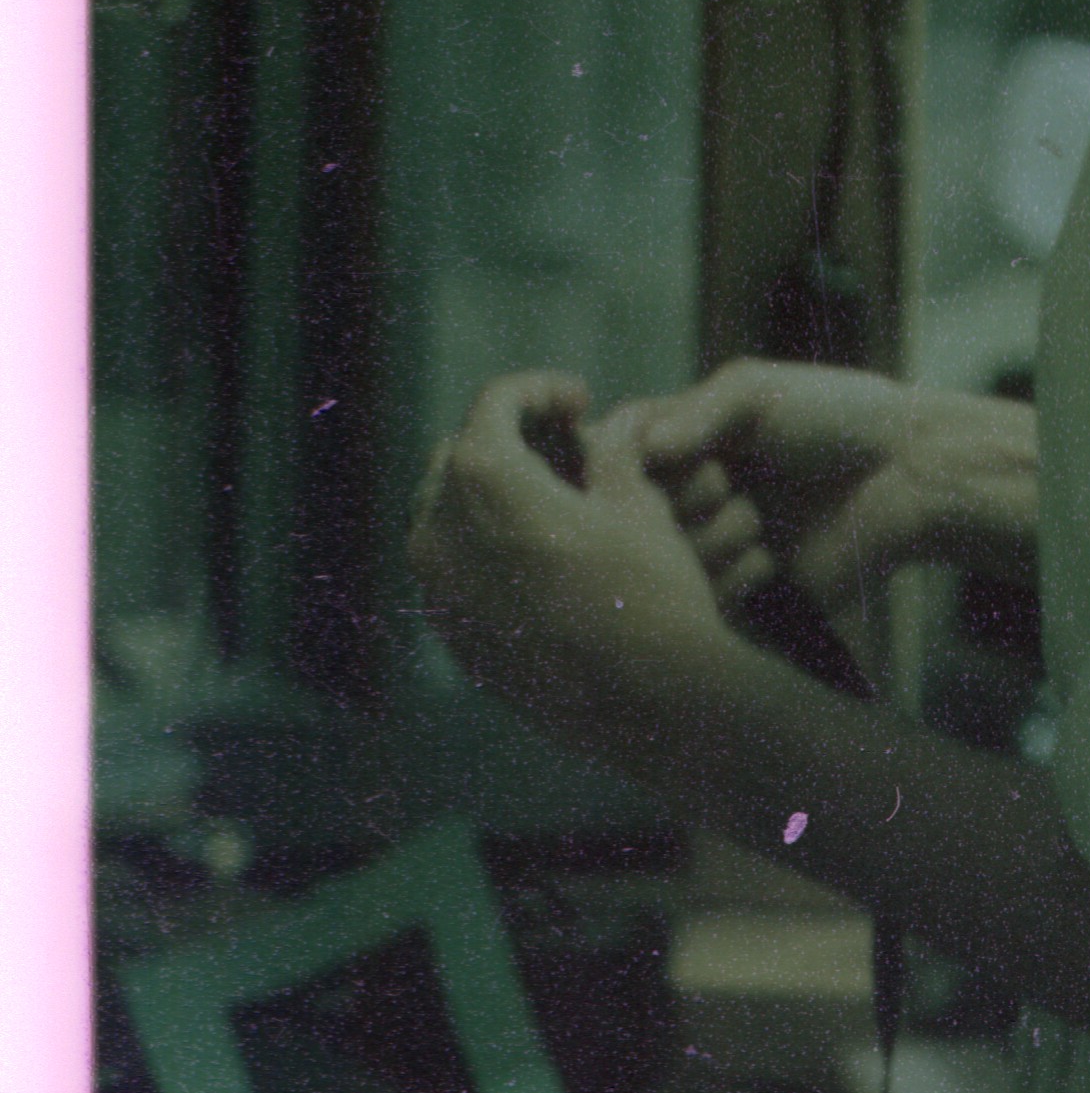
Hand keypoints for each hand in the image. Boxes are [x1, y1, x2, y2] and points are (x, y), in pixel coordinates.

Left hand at [407, 372, 745, 773]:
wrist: (645, 702)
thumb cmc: (648, 590)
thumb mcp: (636, 502)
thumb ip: (605, 451)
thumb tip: (603, 429)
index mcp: (483, 481)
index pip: (495, 403)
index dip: (540, 389)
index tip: (579, 401)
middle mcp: (438, 532)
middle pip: (459, 455)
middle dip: (507, 439)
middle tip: (562, 443)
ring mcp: (437, 591)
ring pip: (447, 514)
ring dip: (491, 494)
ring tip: (549, 498)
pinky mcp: (450, 636)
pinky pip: (453, 569)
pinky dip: (485, 547)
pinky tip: (539, 554)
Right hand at [620, 358, 1038, 637]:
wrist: (908, 477)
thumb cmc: (836, 417)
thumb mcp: (758, 391)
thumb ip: (696, 412)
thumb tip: (640, 451)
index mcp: (682, 445)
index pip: (612, 459)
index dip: (634, 464)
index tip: (679, 451)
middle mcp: (686, 502)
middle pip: (630, 519)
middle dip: (681, 499)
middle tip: (729, 482)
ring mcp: (713, 552)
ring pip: (666, 566)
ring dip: (714, 538)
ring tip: (760, 517)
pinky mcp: (742, 601)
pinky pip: (705, 607)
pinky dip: (734, 578)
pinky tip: (772, 556)